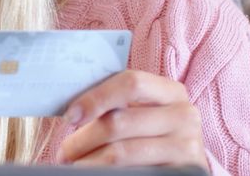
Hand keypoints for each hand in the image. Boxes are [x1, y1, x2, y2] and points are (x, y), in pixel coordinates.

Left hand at [57, 70, 207, 169]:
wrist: (181, 162)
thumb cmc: (148, 132)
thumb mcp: (139, 112)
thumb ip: (113, 104)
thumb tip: (71, 112)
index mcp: (171, 91)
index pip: (131, 83)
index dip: (96, 98)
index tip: (70, 116)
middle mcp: (184, 116)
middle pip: (120, 122)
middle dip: (83, 139)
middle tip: (64, 152)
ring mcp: (186, 147)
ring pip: (122, 152)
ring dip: (89, 161)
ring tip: (74, 165)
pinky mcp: (182, 172)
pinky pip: (133, 172)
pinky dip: (106, 173)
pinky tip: (95, 173)